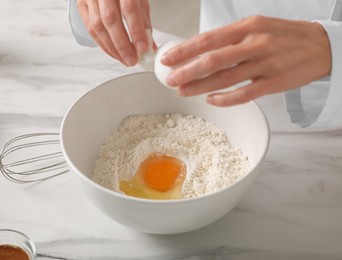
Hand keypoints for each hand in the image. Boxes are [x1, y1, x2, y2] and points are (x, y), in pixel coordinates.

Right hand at [77, 0, 151, 66]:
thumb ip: (144, 22)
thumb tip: (149, 47)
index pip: (129, 8)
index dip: (136, 31)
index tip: (142, 48)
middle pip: (110, 19)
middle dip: (122, 45)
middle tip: (132, 60)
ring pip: (97, 26)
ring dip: (112, 48)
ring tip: (124, 59)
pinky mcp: (82, 5)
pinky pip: (90, 28)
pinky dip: (102, 44)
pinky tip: (113, 52)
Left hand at [160, 16, 331, 105]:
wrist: (321, 46)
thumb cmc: (284, 36)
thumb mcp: (257, 26)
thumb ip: (230, 38)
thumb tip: (201, 50)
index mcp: (247, 27)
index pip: (208, 39)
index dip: (185, 50)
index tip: (168, 59)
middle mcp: (254, 44)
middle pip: (213, 60)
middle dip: (187, 71)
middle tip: (171, 80)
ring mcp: (265, 64)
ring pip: (225, 79)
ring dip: (200, 87)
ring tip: (184, 92)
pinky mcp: (274, 83)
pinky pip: (244, 94)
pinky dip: (226, 99)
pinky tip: (212, 100)